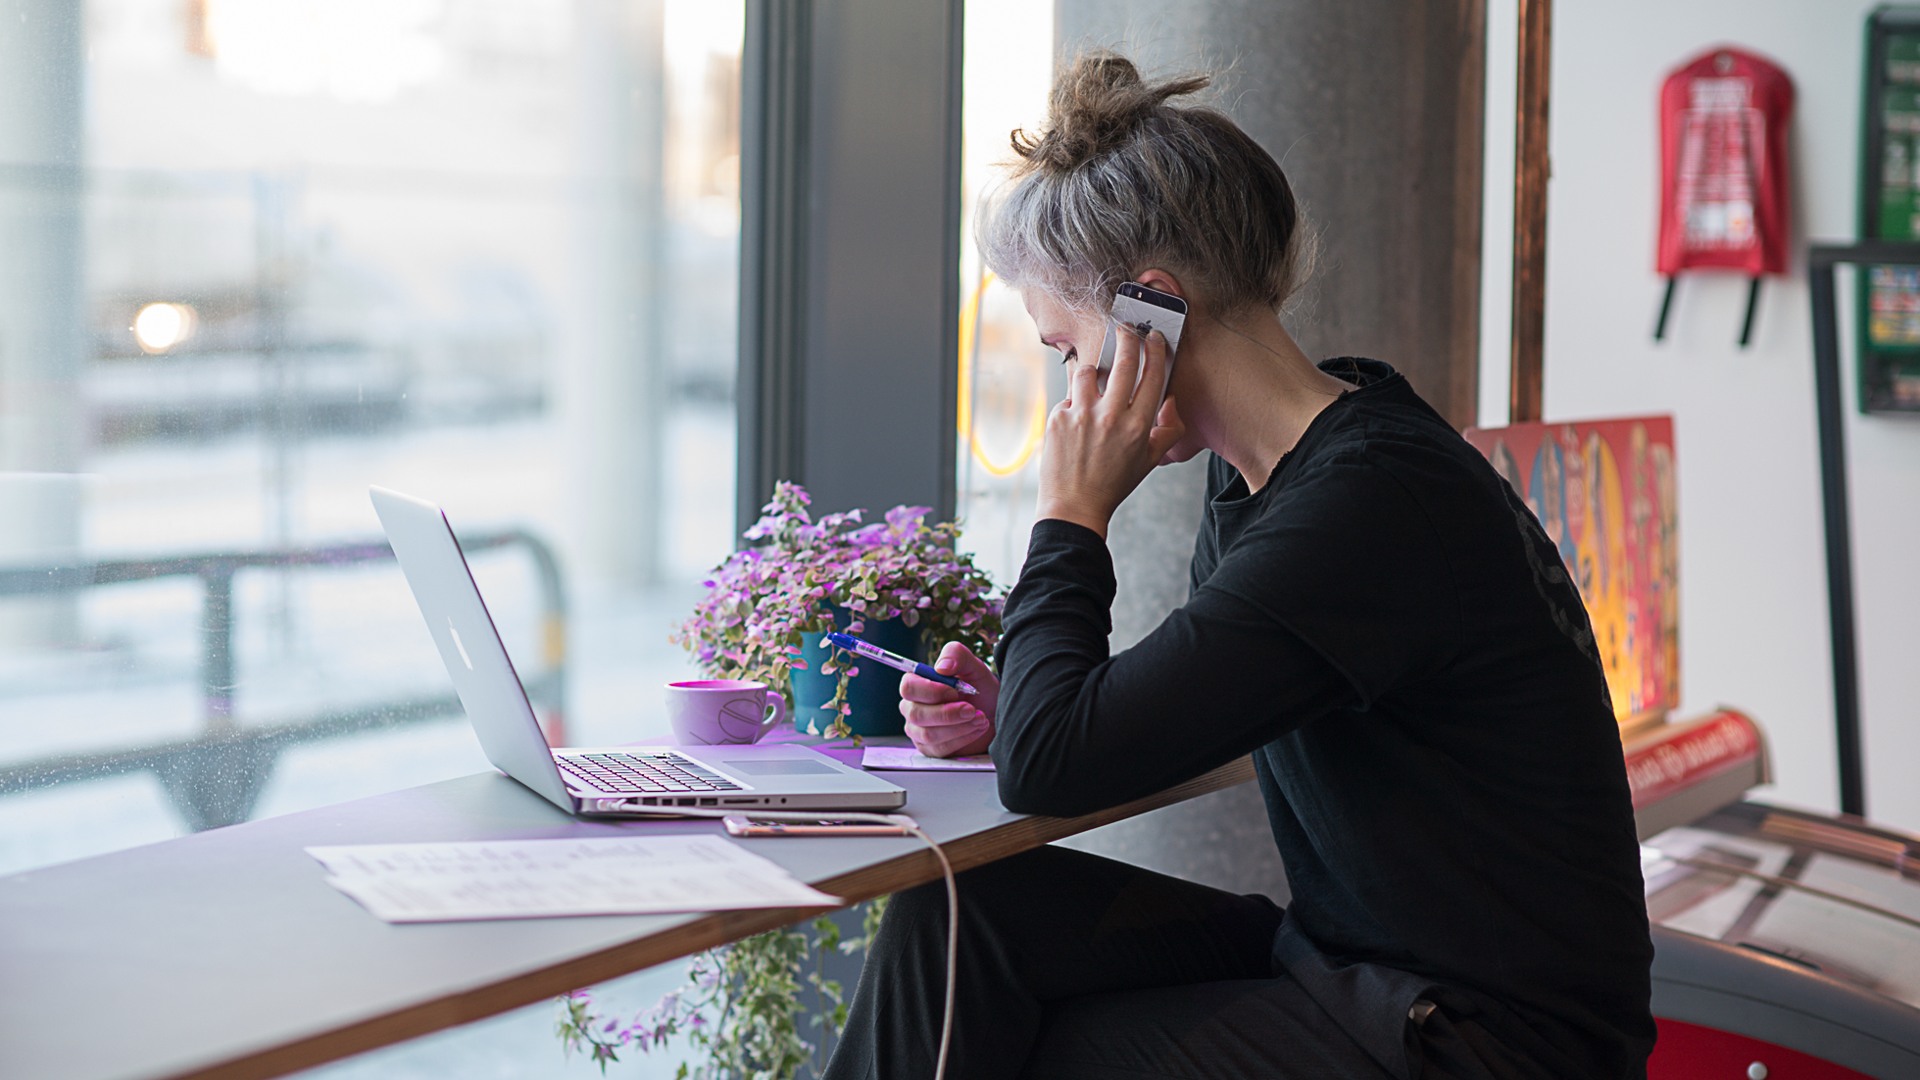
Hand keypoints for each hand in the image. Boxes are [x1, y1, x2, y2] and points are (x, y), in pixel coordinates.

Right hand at [899, 641, 998, 757]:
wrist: (994, 714)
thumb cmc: (981, 690)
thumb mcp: (974, 667)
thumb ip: (957, 656)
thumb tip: (941, 667)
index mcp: (917, 684)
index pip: (909, 687)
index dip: (931, 690)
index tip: (955, 690)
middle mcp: (912, 707)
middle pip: (916, 714)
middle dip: (948, 713)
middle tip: (972, 708)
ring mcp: (918, 730)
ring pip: (929, 734)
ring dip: (959, 726)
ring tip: (980, 718)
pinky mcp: (930, 749)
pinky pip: (940, 748)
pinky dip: (963, 738)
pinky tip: (977, 729)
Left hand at [1036, 326, 1185, 537]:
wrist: (1075, 506)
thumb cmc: (1113, 484)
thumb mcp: (1150, 460)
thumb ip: (1168, 429)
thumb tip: (1170, 400)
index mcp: (1138, 425)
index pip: (1153, 374)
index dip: (1155, 350)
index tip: (1153, 337)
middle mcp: (1111, 417)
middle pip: (1124, 361)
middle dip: (1127, 337)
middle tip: (1126, 328)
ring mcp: (1082, 416)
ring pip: (1089, 372)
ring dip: (1093, 374)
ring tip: (1094, 388)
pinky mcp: (1058, 419)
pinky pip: (1068, 397)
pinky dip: (1073, 405)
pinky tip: (1075, 424)